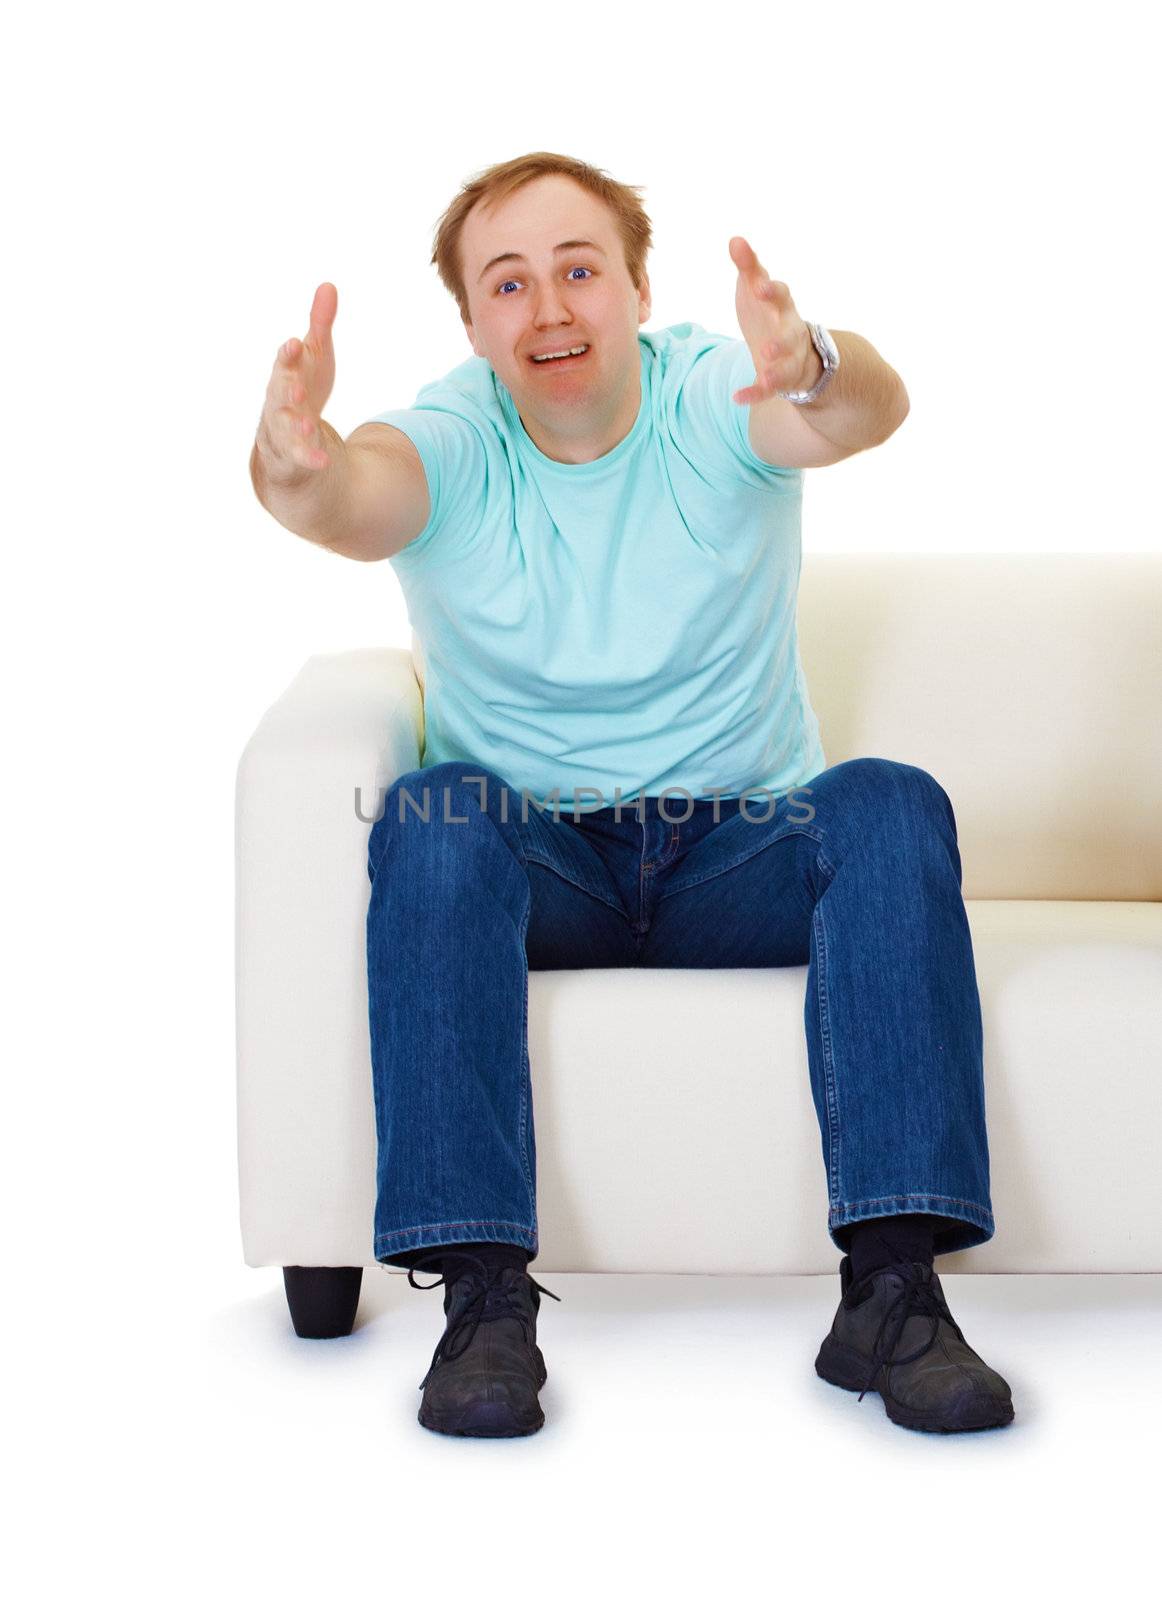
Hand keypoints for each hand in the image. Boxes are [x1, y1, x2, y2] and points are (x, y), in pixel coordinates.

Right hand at [255, 282, 338, 476]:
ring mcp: (282, 428)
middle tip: (297, 389)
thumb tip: (329, 285)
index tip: (295, 344)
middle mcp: (278, 400)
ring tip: (307, 425)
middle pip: (278, 394)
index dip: (288, 355)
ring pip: (283, 428)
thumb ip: (320, 324)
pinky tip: (322, 459)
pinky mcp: (292, 452)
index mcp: (285, 373)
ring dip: (294, 427)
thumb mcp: (315, 353)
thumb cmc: (303, 384)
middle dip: (286, 391)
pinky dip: (309, 456)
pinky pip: (298, 456)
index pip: (284, 362)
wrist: (293, 429)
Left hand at [728, 237, 819, 404]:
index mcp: (783, 308)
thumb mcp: (756, 289)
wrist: (794, 351)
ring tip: (764, 372)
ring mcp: (788, 359)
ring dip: (776, 370)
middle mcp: (791, 334)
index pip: (782, 296)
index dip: (772, 292)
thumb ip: (748, 267)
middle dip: (781, 341)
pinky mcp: (779, 382)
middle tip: (768, 346)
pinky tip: (737, 398)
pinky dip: (754, 394)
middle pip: (790, 335)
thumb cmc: (769, 313)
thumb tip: (734, 239)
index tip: (759, 286)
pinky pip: (767, 391)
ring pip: (787, 367)